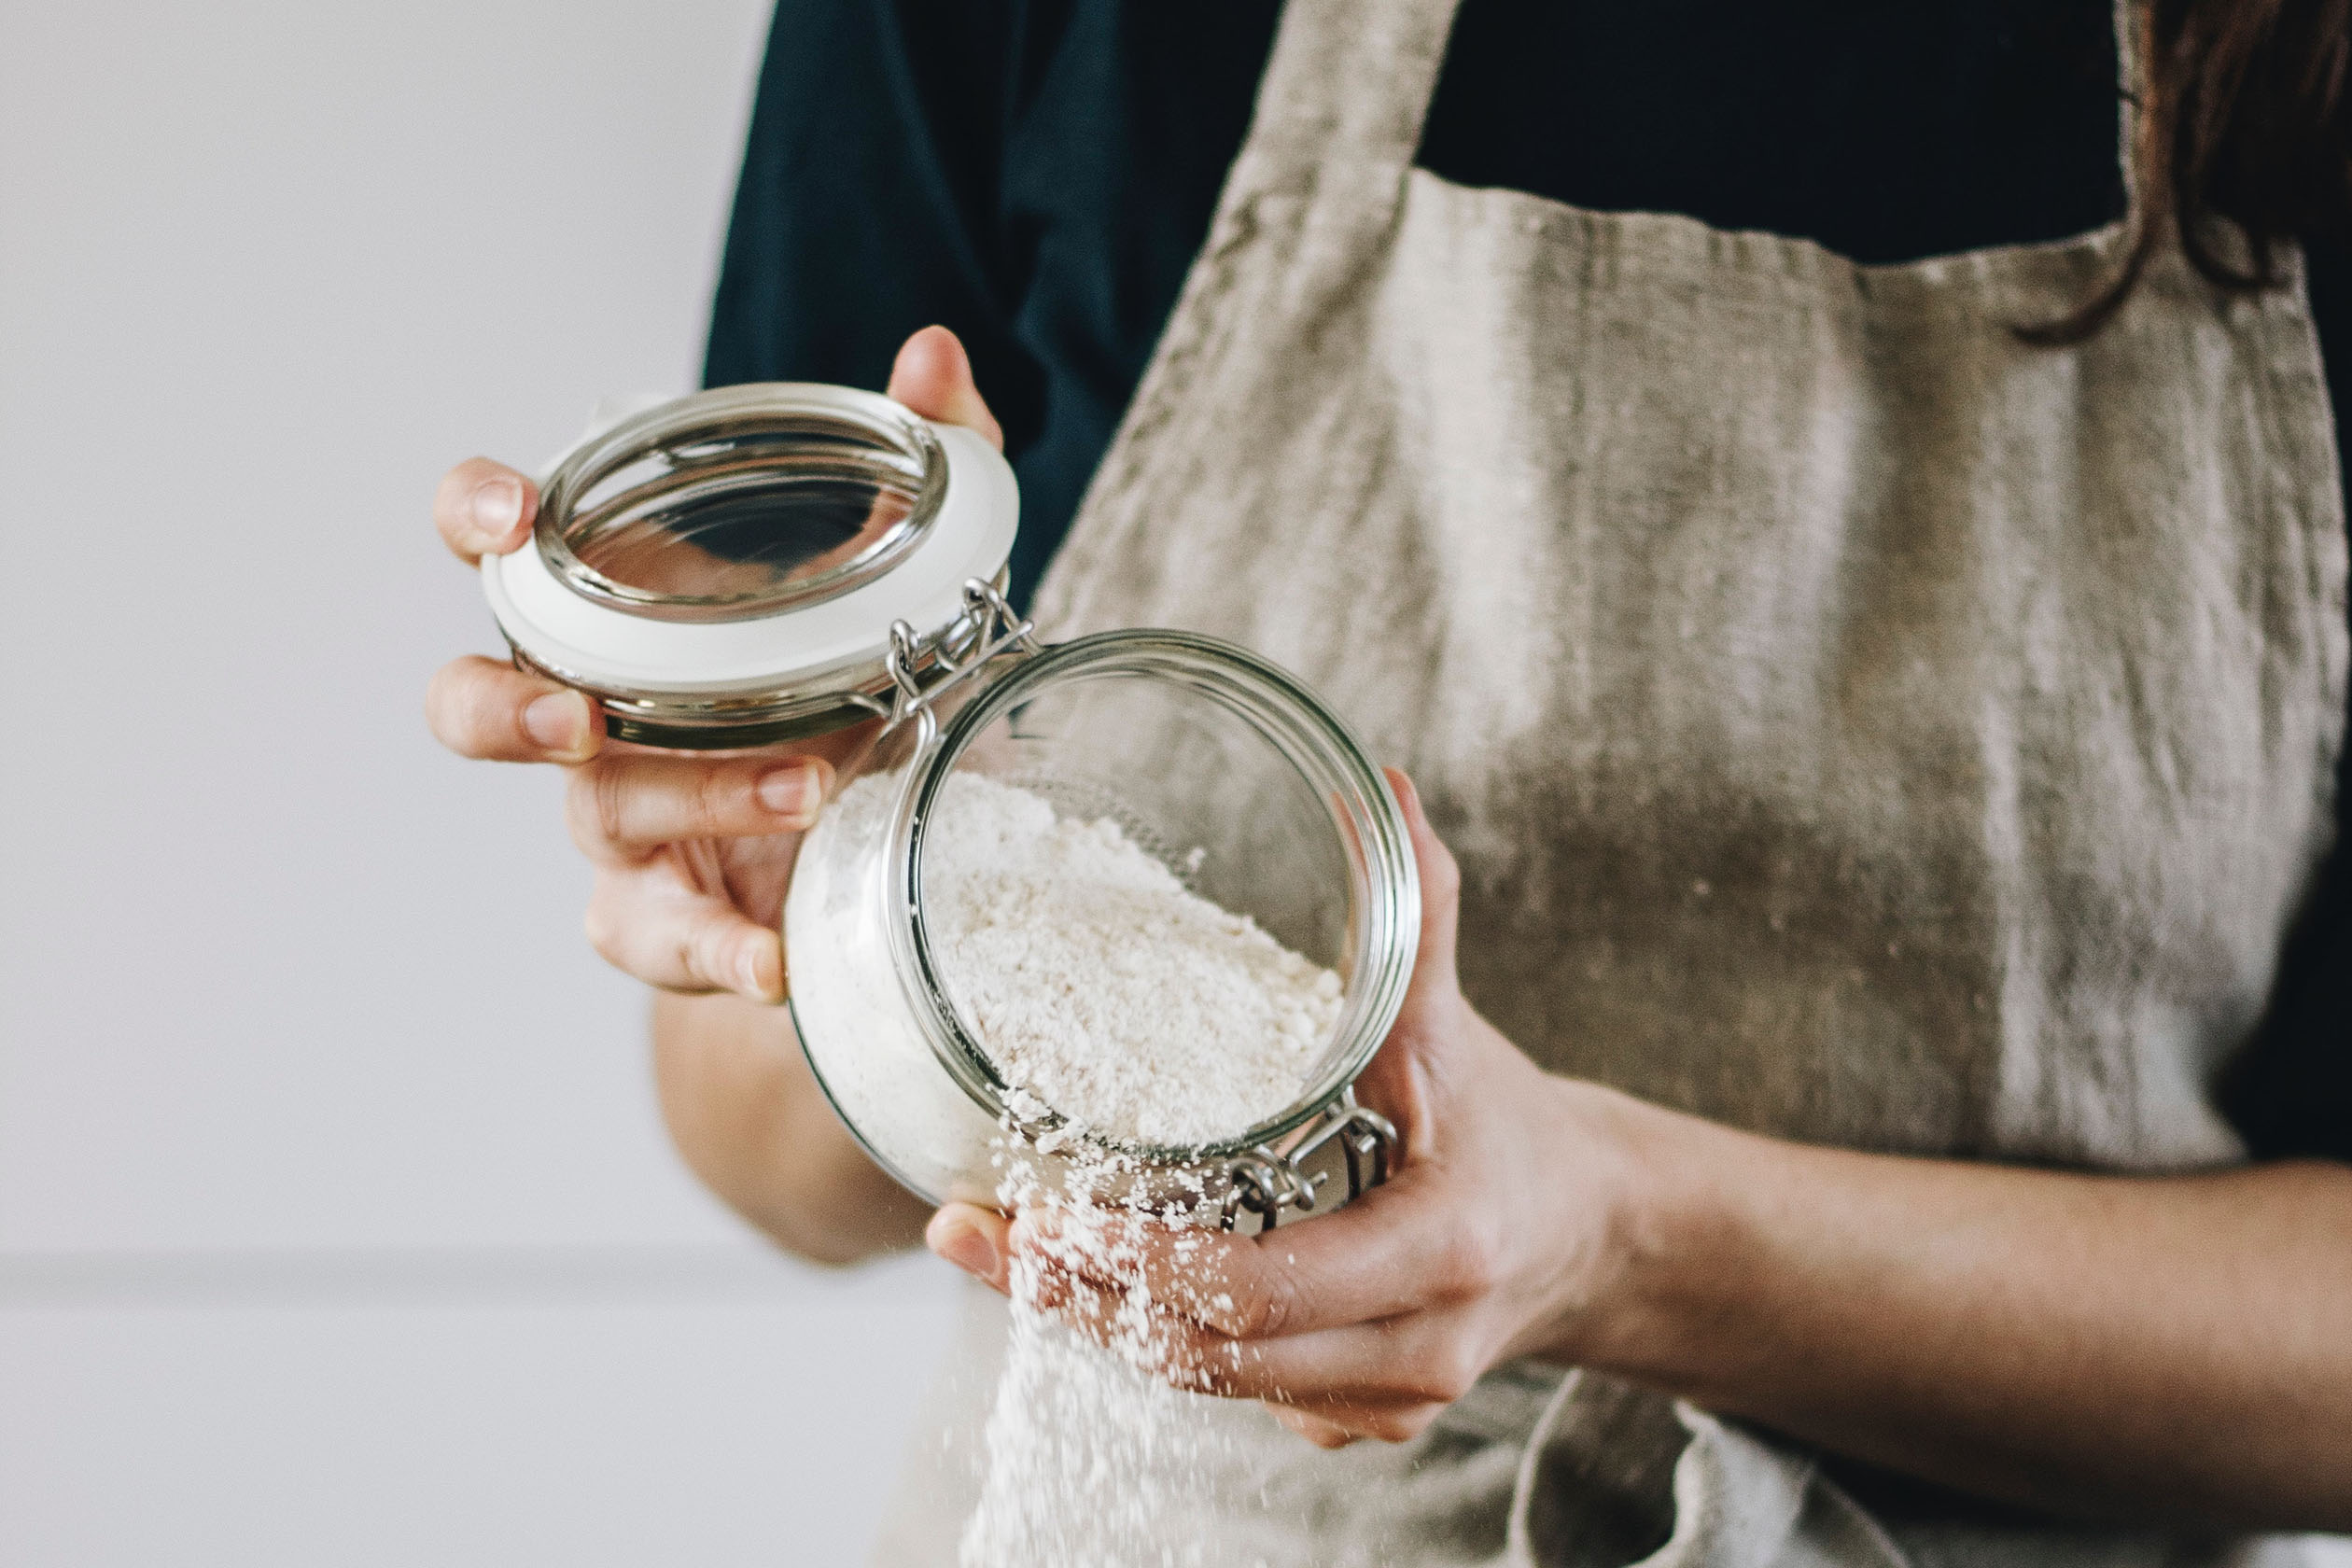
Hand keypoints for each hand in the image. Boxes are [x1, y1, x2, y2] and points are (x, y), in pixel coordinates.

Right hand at [424, 326, 1005, 997]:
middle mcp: (589, 711)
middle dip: (506, 710)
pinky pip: (660, 938)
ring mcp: (620, 818)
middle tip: (579, 716)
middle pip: (477, 707)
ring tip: (799, 792)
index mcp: (617, 607)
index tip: (508, 512)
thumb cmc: (853, 670)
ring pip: (589, 816)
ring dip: (682, 800)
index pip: (498, 548)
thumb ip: (925, 456)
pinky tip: (775, 957)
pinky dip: (720, 949)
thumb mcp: (905, 564)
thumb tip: (933, 356)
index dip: (474, 518)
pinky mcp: (669, 909)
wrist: (873, 827)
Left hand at [926, 771, 1650, 1446]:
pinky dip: (1158, 1338)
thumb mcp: (1460, 1023)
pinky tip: (1089, 1283)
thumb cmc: (1505, 1121)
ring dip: (1099, 1323)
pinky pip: (1235, 1391)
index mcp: (1438, 1251)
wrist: (1585, 1231)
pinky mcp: (1356, 1421)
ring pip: (1207, 1383)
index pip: (1258, 1289)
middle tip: (968, 1236)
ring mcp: (1383, 1402)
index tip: (1039, 1219)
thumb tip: (1386, 788)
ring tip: (1000, 1253)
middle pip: (1208, 1355)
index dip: (1137, 1266)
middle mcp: (1412, 1350)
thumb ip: (1419, 912)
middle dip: (1076, 1300)